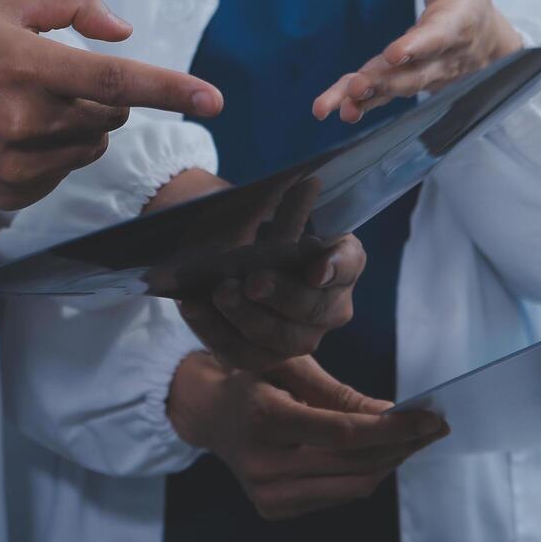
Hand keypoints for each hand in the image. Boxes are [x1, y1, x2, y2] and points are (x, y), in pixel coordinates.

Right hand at [0, 0, 222, 208]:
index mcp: (24, 64)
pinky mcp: (7, 193)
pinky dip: (54, 153)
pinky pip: (63, 173)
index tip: (212, 100)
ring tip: (26, 105)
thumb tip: (120, 30)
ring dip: (81, 126)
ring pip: (91, 146)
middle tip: (56, 78)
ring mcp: (13, 163)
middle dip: (104, 97)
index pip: (116, 81)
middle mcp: (21, 119)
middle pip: (110, 116)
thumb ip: (69, 3)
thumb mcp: (0, 4)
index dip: (171, 89)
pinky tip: (10, 134)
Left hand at [145, 171, 365, 371]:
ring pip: (281, 339)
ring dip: (248, 316)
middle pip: (315, 310)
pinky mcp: (261, 357)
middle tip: (253, 280)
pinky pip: (240, 353)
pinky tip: (193, 306)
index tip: (314, 269)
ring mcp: (298, 338)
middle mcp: (329, 308)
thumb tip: (309, 184)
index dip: (334, 268)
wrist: (220, 256)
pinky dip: (213, 330)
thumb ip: (290, 209)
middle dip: (282, 295)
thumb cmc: (256, 232)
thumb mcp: (271, 215)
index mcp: (340, 264)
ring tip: (220, 291)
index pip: (348, 265)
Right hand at [167, 353, 446, 519]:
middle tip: (434, 426)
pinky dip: (364, 474)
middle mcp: (261, 462)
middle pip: (354, 464)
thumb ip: (341, 394)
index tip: (433, 418)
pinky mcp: (272, 509)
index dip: (394, 429)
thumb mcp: (290, 368)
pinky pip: (337, 496)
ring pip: (352, 487)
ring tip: (412, 439)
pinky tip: (377, 454)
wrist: (208, 413)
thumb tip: (395, 413)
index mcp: (263, 417)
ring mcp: (265, 492)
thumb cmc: (253, 378)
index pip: (343, 433)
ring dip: (389, 463)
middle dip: (401, 446)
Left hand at [313, 0, 522, 122]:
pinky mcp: (407, 84)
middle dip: (386, 82)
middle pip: (414, 74)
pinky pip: (383, 96)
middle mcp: (443, 57)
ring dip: (369, 99)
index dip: (418, 47)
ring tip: (343, 108)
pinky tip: (340, 110)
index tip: (394, 54)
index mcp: (458, 23)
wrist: (487, 37)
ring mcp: (426, 76)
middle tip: (358, 87)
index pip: (439, 36)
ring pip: (396, 90)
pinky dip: (362, 105)